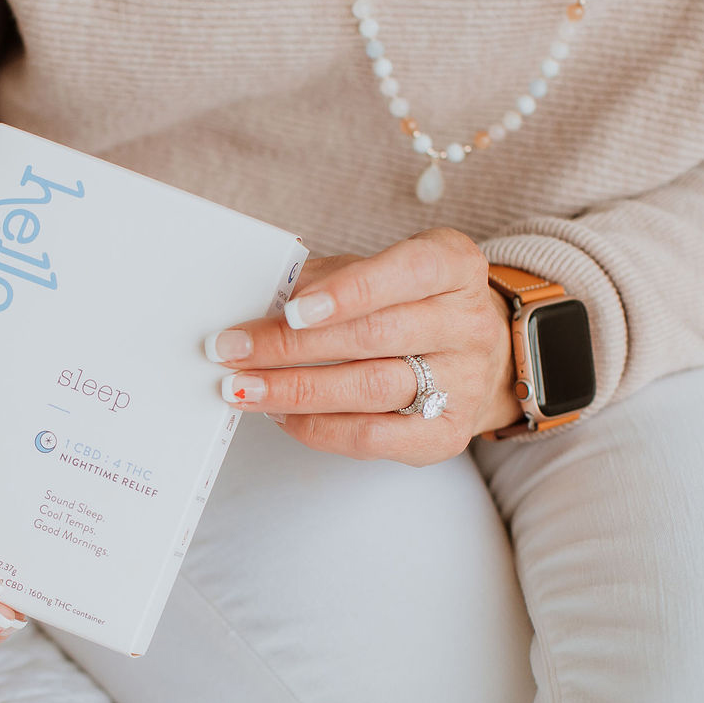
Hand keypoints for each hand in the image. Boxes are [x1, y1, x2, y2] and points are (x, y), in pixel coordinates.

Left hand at [206, 227, 522, 462]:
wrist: (472, 359)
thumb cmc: (406, 305)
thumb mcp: (372, 272)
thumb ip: (322, 278)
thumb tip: (257, 298)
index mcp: (454, 267)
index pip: (407, 272)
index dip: (348, 291)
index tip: (290, 309)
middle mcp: (468, 324)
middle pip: (375, 335)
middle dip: (292, 345)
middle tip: (232, 350)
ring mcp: (463, 383)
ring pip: (370, 387)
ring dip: (295, 390)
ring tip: (242, 388)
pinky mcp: (446, 434)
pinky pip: (373, 435)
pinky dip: (318, 427)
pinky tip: (281, 414)